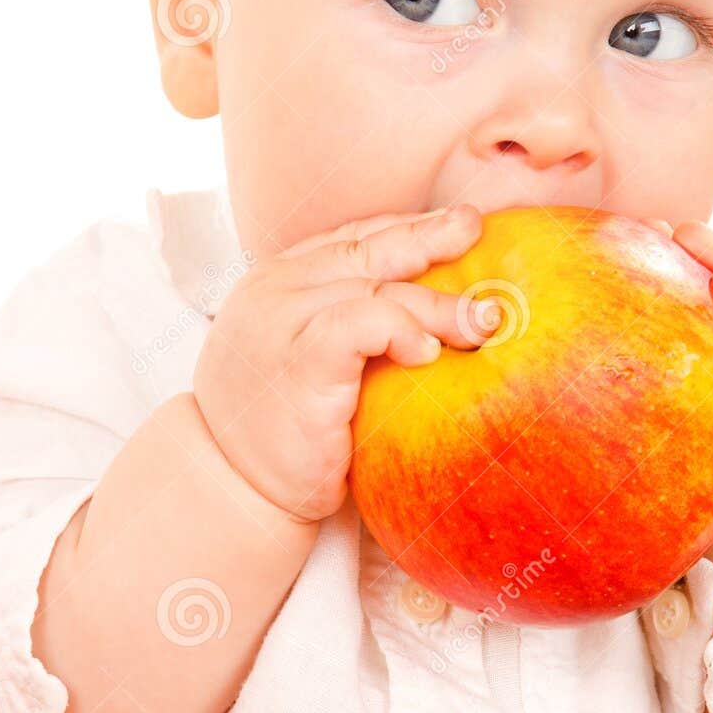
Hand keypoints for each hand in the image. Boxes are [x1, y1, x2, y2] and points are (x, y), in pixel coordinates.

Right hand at [193, 204, 494, 521]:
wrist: (232, 488)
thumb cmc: (280, 433)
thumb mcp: (310, 361)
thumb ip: (350, 327)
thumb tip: (430, 317)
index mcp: (278, 282)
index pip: (351, 238)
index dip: (407, 227)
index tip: (456, 225)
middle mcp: (276, 291)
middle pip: (368, 250)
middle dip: (430, 237)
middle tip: (477, 232)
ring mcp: (282, 322)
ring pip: (375, 285)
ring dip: (436, 302)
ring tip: (480, 321)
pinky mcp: (298, 362)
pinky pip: (361, 323)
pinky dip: (402, 329)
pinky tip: (428, 352)